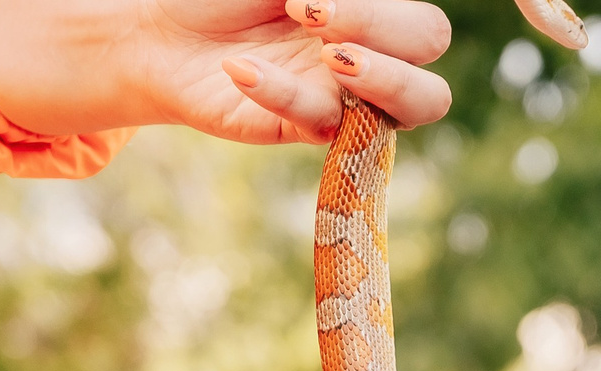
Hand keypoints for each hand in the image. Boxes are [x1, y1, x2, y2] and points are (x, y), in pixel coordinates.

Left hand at [0, 0, 452, 143]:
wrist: (165, 32)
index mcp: (374, 20)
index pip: (426, 28)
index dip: (383, 10)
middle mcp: (371, 63)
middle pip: (435, 68)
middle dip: (391, 36)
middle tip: (320, 20)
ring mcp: (344, 101)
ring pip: (408, 111)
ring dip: (378, 77)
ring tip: (330, 57)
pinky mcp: (302, 129)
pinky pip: (315, 120)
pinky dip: (279, 91)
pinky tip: (237, 67)